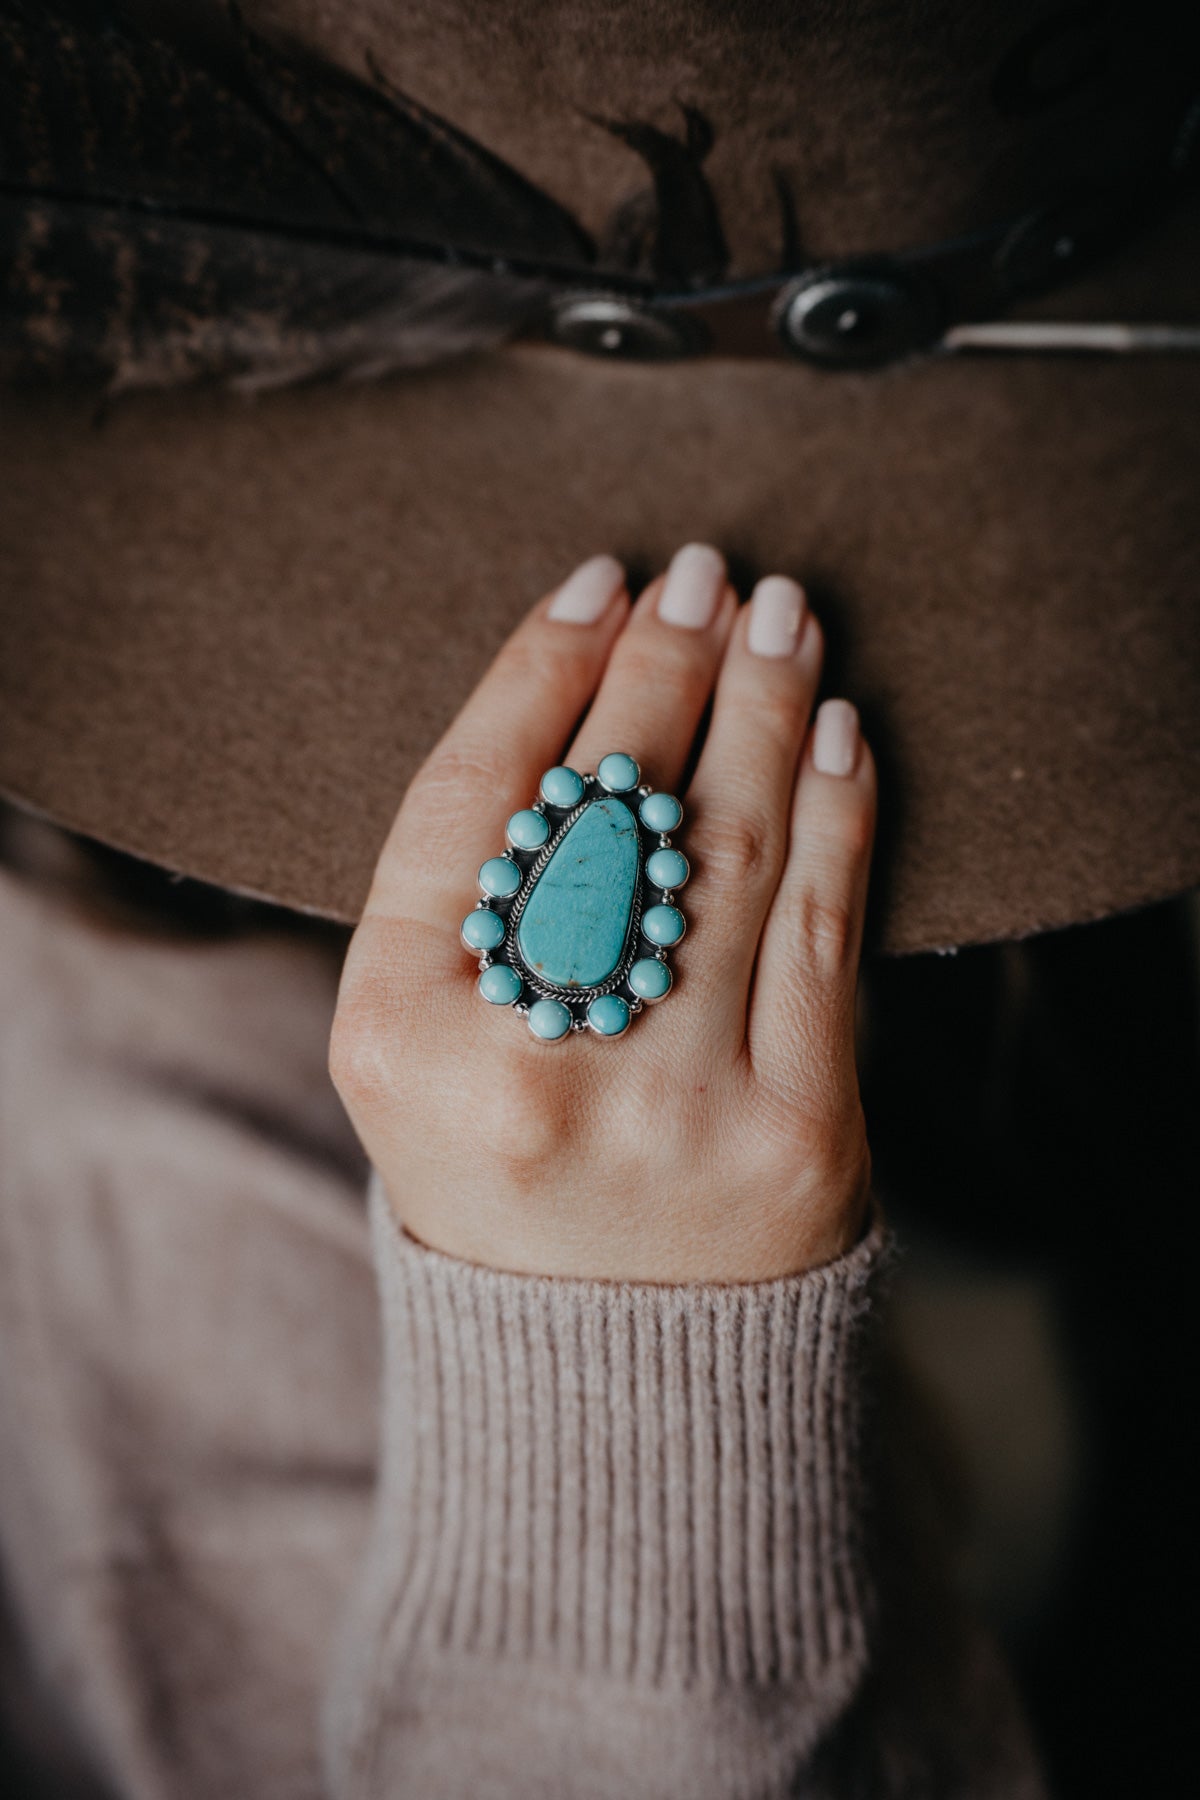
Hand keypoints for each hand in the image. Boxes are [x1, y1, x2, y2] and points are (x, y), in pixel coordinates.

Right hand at [331, 545, 876, 1282]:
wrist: (608, 1370)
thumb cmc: (505, 1174)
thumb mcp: (420, 1056)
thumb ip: (467, 901)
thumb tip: (587, 695)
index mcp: (399, 1038)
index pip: (471, 800)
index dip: (539, 672)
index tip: (595, 585)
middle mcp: (526, 1065)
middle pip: (606, 805)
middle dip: (665, 665)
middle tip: (702, 575)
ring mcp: (670, 1103)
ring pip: (727, 846)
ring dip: (764, 705)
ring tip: (781, 617)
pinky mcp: (796, 1133)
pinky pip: (823, 927)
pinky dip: (835, 811)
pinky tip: (836, 732)